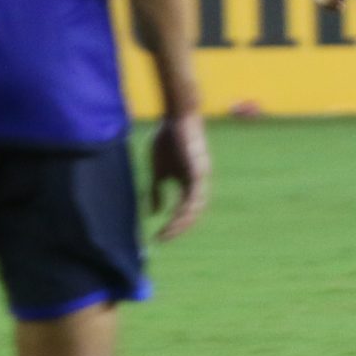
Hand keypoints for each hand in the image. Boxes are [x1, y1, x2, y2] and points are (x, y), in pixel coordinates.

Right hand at [147, 113, 209, 241]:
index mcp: (187, 183)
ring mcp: (200, 178)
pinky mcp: (199, 171)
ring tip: (168, 233)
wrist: (176, 116)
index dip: (173, 224)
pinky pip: (195, 196)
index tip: (158, 236)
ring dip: (182, 223)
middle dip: (177, 228)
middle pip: (191, 214)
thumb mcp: (158, 169)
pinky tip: (176, 217)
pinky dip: (187, 209)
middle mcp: (197, 183)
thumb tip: (156, 213)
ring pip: (195, 208)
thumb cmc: (167, 138)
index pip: (183, 210)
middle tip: (162, 239)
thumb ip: (157, 190)